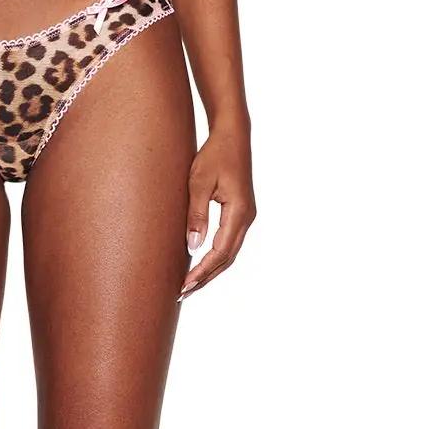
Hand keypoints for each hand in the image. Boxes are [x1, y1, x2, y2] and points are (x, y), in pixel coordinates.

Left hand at [179, 123, 255, 300]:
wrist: (232, 135)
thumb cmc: (214, 155)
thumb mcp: (199, 182)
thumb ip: (196, 214)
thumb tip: (193, 247)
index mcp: (239, 212)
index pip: (220, 252)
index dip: (202, 271)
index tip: (184, 285)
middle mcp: (247, 218)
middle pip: (227, 258)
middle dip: (206, 277)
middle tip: (182, 292)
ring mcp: (246, 216)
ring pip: (229, 253)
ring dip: (211, 270)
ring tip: (190, 284)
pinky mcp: (240, 212)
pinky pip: (229, 242)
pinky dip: (215, 257)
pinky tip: (201, 263)